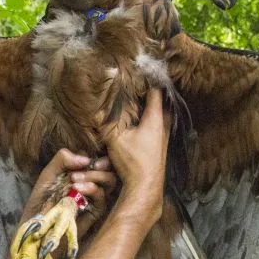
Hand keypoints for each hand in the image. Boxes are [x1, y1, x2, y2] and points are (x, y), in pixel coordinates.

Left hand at [19, 149, 116, 228]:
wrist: (37, 222)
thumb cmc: (42, 198)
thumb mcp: (49, 172)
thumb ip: (63, 159)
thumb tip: (86, 158)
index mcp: (82, 171)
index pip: (97, 156)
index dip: (94, 154)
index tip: (83, 157)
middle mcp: (92, 182)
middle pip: (110, 167)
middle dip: (102, 163)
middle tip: (89, 165)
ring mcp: (96, 197)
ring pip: (110, 180)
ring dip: (95, 175)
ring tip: (75, 179)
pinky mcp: (96, 212)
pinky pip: (102, 197)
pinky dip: (92, 189)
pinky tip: (77, 189)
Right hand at [103, 89, 170, 221]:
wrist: (145, 187)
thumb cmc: (133, 162)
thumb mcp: (115, 139)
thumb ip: (105, 122)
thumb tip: (94, 109)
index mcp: (155, 118)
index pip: (155, 91)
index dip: (148, 79)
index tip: (140, 70)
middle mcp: (164, 125)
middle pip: (160, 101)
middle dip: (149, 92)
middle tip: (138, 83)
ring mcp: (164, 136)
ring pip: (160, 114)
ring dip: (150, 106)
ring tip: (137, 99)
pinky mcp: (161, 145)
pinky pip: (157, 124)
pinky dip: (149, 118)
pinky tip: (138, 121)